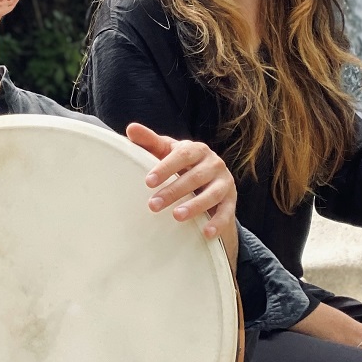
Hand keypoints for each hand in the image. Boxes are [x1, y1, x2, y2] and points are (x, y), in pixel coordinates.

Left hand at [124, 123, 238, 263]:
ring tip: (177, 216)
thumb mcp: (167, 152)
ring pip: (212, 194)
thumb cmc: (181, 164)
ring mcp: (224, 183)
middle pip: (195, 177)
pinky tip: (206, 233)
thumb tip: (131, 128)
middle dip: (173, 191)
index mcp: (197, 150)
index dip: (165, 168)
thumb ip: (150, 141)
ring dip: (195, 206)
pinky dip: (217, 223)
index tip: (148, 182)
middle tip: (153, 205)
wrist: (210, 179)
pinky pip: (226, 213)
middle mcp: (214, 164)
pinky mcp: (231, 201)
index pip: (182, 155)